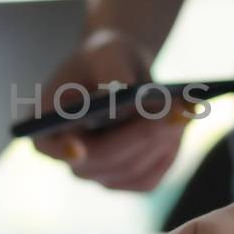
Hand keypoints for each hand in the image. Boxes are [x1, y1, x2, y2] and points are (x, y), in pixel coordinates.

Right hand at [31, 30, 189, 191]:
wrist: (124, 72)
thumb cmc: (105, 58)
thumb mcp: (106, 52)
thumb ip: (110, 69)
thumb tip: (125, 92)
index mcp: (48, 125)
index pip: (48, 145)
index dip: (62, 150)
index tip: (78, 149)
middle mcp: (70, 158)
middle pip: (103, 159)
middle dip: (141, 134)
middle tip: (174, 110)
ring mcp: (99, 174)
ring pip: (133, 169)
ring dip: (162, 139)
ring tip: (185, 108)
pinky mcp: (128, 181)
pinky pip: (152, 176)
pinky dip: (170, 150)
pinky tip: (182, 124)